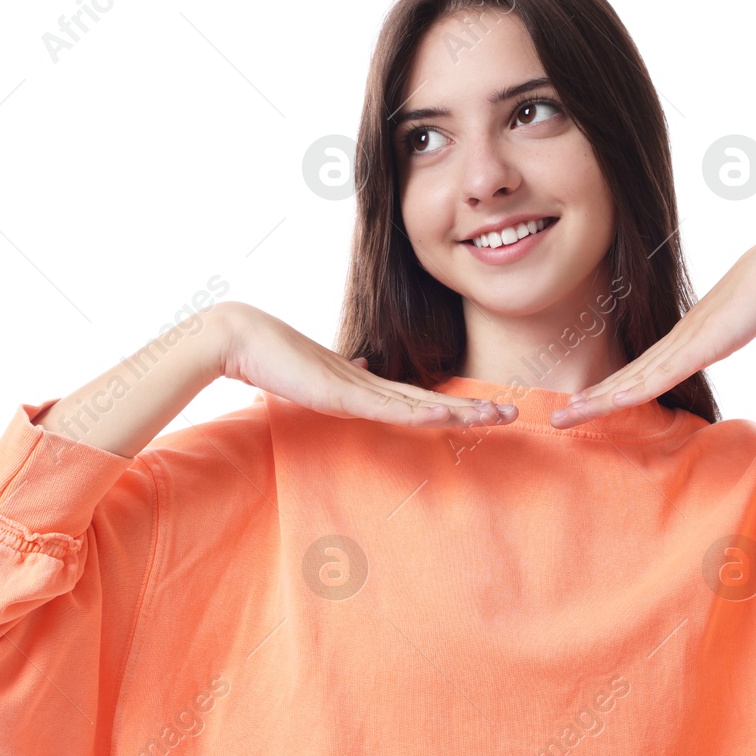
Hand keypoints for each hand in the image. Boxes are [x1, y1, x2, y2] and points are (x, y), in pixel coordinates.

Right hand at [217, 302, 517, 428]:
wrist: (241, 338)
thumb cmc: (274, 357)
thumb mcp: (319, 375)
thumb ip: (344, 376)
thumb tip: (363, 368)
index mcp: (368, 385)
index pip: (422, 400)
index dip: (457, 407)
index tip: (489, 412)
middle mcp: (371, 384)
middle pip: (433, 401)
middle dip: (474, 409)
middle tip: (514, 415)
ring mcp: (358, 387)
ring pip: (420, 404)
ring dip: (461, 411)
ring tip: (497, 417)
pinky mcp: (340, 393)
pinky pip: (387, 408)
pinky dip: (419, 412)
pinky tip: (446, 416)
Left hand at [551, 228, 755, 428]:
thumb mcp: (735, 324)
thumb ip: (720, 337)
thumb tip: (715, 343)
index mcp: (682, 339)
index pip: (637, 371)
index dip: (607, 389)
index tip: (582, 404)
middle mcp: (675, 341)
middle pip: (623, 377)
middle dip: (588, 400)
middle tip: (556, 418)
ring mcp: (684, 342)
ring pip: (632, 379)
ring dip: (598, 399)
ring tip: (566, 414)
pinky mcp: (699, 345)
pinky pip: (662, 373)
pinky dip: (636, 389)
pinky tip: (613, 401)